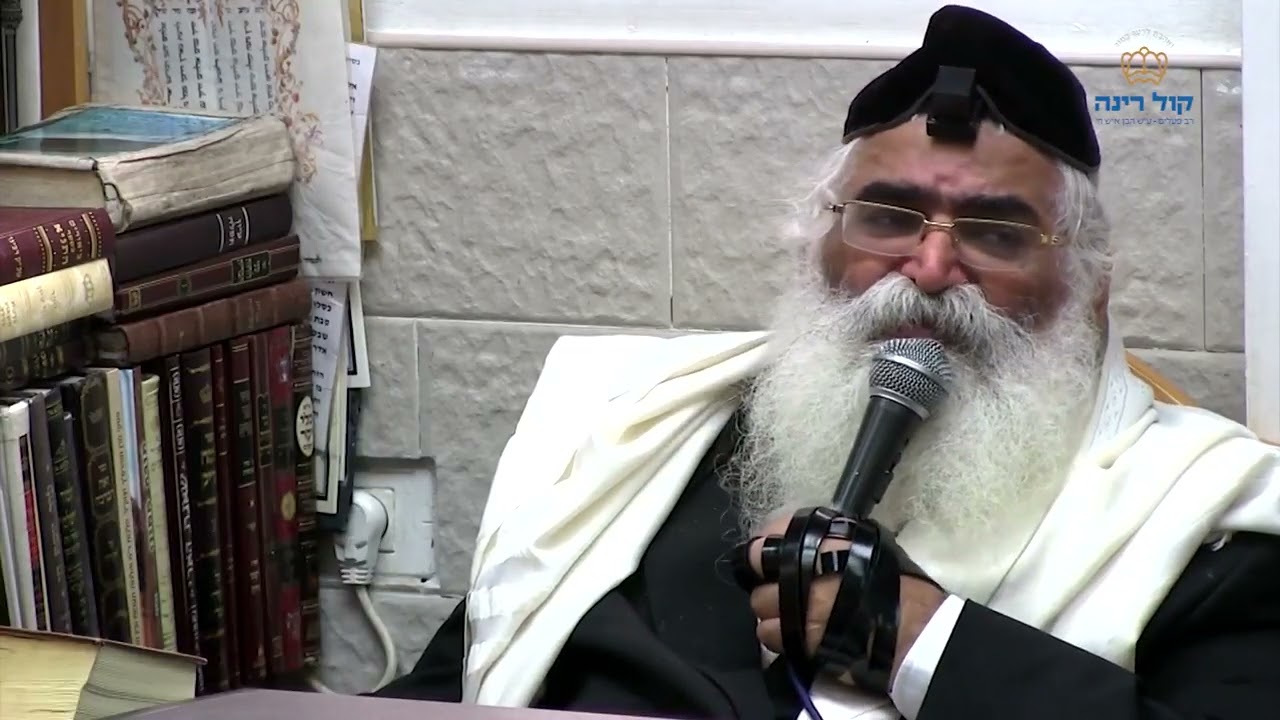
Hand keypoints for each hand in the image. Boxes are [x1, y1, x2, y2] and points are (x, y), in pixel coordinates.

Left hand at [744, 513, 946, 687]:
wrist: (914, 627)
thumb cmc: (894, 582)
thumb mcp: (863, 543)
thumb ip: (826, 540)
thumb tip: (796, 540)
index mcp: (813, 544)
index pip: (761, 547)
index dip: (762, 557)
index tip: (769, 565)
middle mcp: (798, 573)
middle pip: (759, 586)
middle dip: (771, 593)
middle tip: (789, 598)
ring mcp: (796, 609)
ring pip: (762, 614)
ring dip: (774, 618)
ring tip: (795, 621)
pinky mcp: (800, 641)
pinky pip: (772, 640)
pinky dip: (782, 640)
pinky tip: (800, 639)